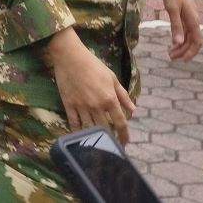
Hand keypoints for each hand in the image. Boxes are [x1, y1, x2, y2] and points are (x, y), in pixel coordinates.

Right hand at [46, 29, 134, 143]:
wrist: (70, 57)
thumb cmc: (93, 65)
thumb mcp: (112, 77)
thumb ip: (123, 95)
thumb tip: (133, 110)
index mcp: (109, 98)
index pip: (120, 122)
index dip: (124, 135)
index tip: (125, 143)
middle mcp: (96, 106)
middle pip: (105, 129)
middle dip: (110, 139)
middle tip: (112, 146)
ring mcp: (81, 106)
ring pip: (90, 129)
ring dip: (95, 138)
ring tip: (98, 144)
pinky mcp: (68, 105)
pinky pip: (74, 123)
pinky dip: (78, 132)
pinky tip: (81, 137)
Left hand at [162, 0, 202, 60]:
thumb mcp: (172, 8)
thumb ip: (176, 25)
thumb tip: (178, 43)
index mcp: (193, 20)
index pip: (197, 41)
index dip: (191, 52)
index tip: (183, 60)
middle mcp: (194, 20)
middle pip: (193, 41)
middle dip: (183, 51)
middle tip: (171, 57)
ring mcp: (191, 18)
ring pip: (189, 36)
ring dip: (181, 46)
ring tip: (170, 52)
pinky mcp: (187, 15)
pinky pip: (186, 31)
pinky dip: (180, 38)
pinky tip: (173, 42)